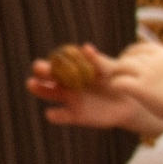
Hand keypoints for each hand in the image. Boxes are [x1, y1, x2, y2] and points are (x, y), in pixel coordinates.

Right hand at [25, 46, 160, 133]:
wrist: (131, 103)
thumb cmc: (119, 81)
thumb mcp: (111, 69)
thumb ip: (98, 61)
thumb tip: (85, 47)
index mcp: (73, 69)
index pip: (57, 61)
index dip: (53, 58)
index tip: (55, 56)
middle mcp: (66, 83)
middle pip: (47, 76)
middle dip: (41, 71)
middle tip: (39, 68)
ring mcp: (69, 99)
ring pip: (47, 92)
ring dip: (37, 88)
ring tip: (31, 84)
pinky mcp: (75, 115)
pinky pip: (60, 116)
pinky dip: (54, 115)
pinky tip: (52, 113)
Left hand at [105, 39, 162, 126]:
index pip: (142, 47)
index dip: (132, 53)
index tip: (128, 60)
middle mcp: (156, 61)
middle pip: (129, 56)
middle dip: (121, 63)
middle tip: (116, 72)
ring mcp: (148, 73)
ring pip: (121, 66)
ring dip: (116, 74)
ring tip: (114, 80)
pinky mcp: (141, 87)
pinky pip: (119, 82)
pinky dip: (115, 84)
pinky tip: (117, 90)